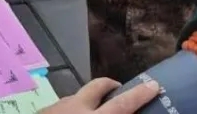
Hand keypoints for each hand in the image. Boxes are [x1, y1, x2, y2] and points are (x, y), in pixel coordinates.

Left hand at [40, 78, 160, 113]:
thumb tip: (121, 112)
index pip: (122, 105)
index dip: (139, 95)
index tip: (153, 85)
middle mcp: (75, 108)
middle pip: (98, 86)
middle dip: (112, 86)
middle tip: (120, 91)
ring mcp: (57, 107)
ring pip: (78, 96)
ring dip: (89, 101)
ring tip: (94, 113)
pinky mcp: (43, 111)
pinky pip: (62, 107)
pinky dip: (71, 112)